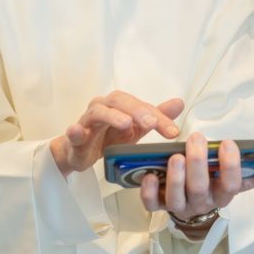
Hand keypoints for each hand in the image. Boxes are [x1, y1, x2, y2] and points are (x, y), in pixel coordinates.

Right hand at [50, 91, 184, 176]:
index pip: (143, 106)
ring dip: (112, 116)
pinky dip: (75, 130)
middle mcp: (104, 107)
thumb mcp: (136, 128)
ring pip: (98, 112)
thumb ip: (156, 116)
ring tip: (126, 124)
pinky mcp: (74, 137)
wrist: (81, 152)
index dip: (159, 117)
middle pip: (120, 101)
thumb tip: (179, 103)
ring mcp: (87, 121)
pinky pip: (73, 131)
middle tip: (152, 123)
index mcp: (120, 105)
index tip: (173, 132)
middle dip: (137, 111)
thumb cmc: (109, 136)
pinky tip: (78, 131)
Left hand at [138, 133, 253, 228]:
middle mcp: (203, 202)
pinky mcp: (160, 206)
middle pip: (201, 188)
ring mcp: (180, 206)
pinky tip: (149, 173)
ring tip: (175, 155)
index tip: (228, 142)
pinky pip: (152, 204)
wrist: (192, 204)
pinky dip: (149, 190)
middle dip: (198, 162)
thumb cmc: (215, 181)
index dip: (231, 166)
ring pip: (176, 198)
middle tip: (196, 137)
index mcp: (223, 193)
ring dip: (176, 177)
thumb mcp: (237, 177)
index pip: (232, 185)